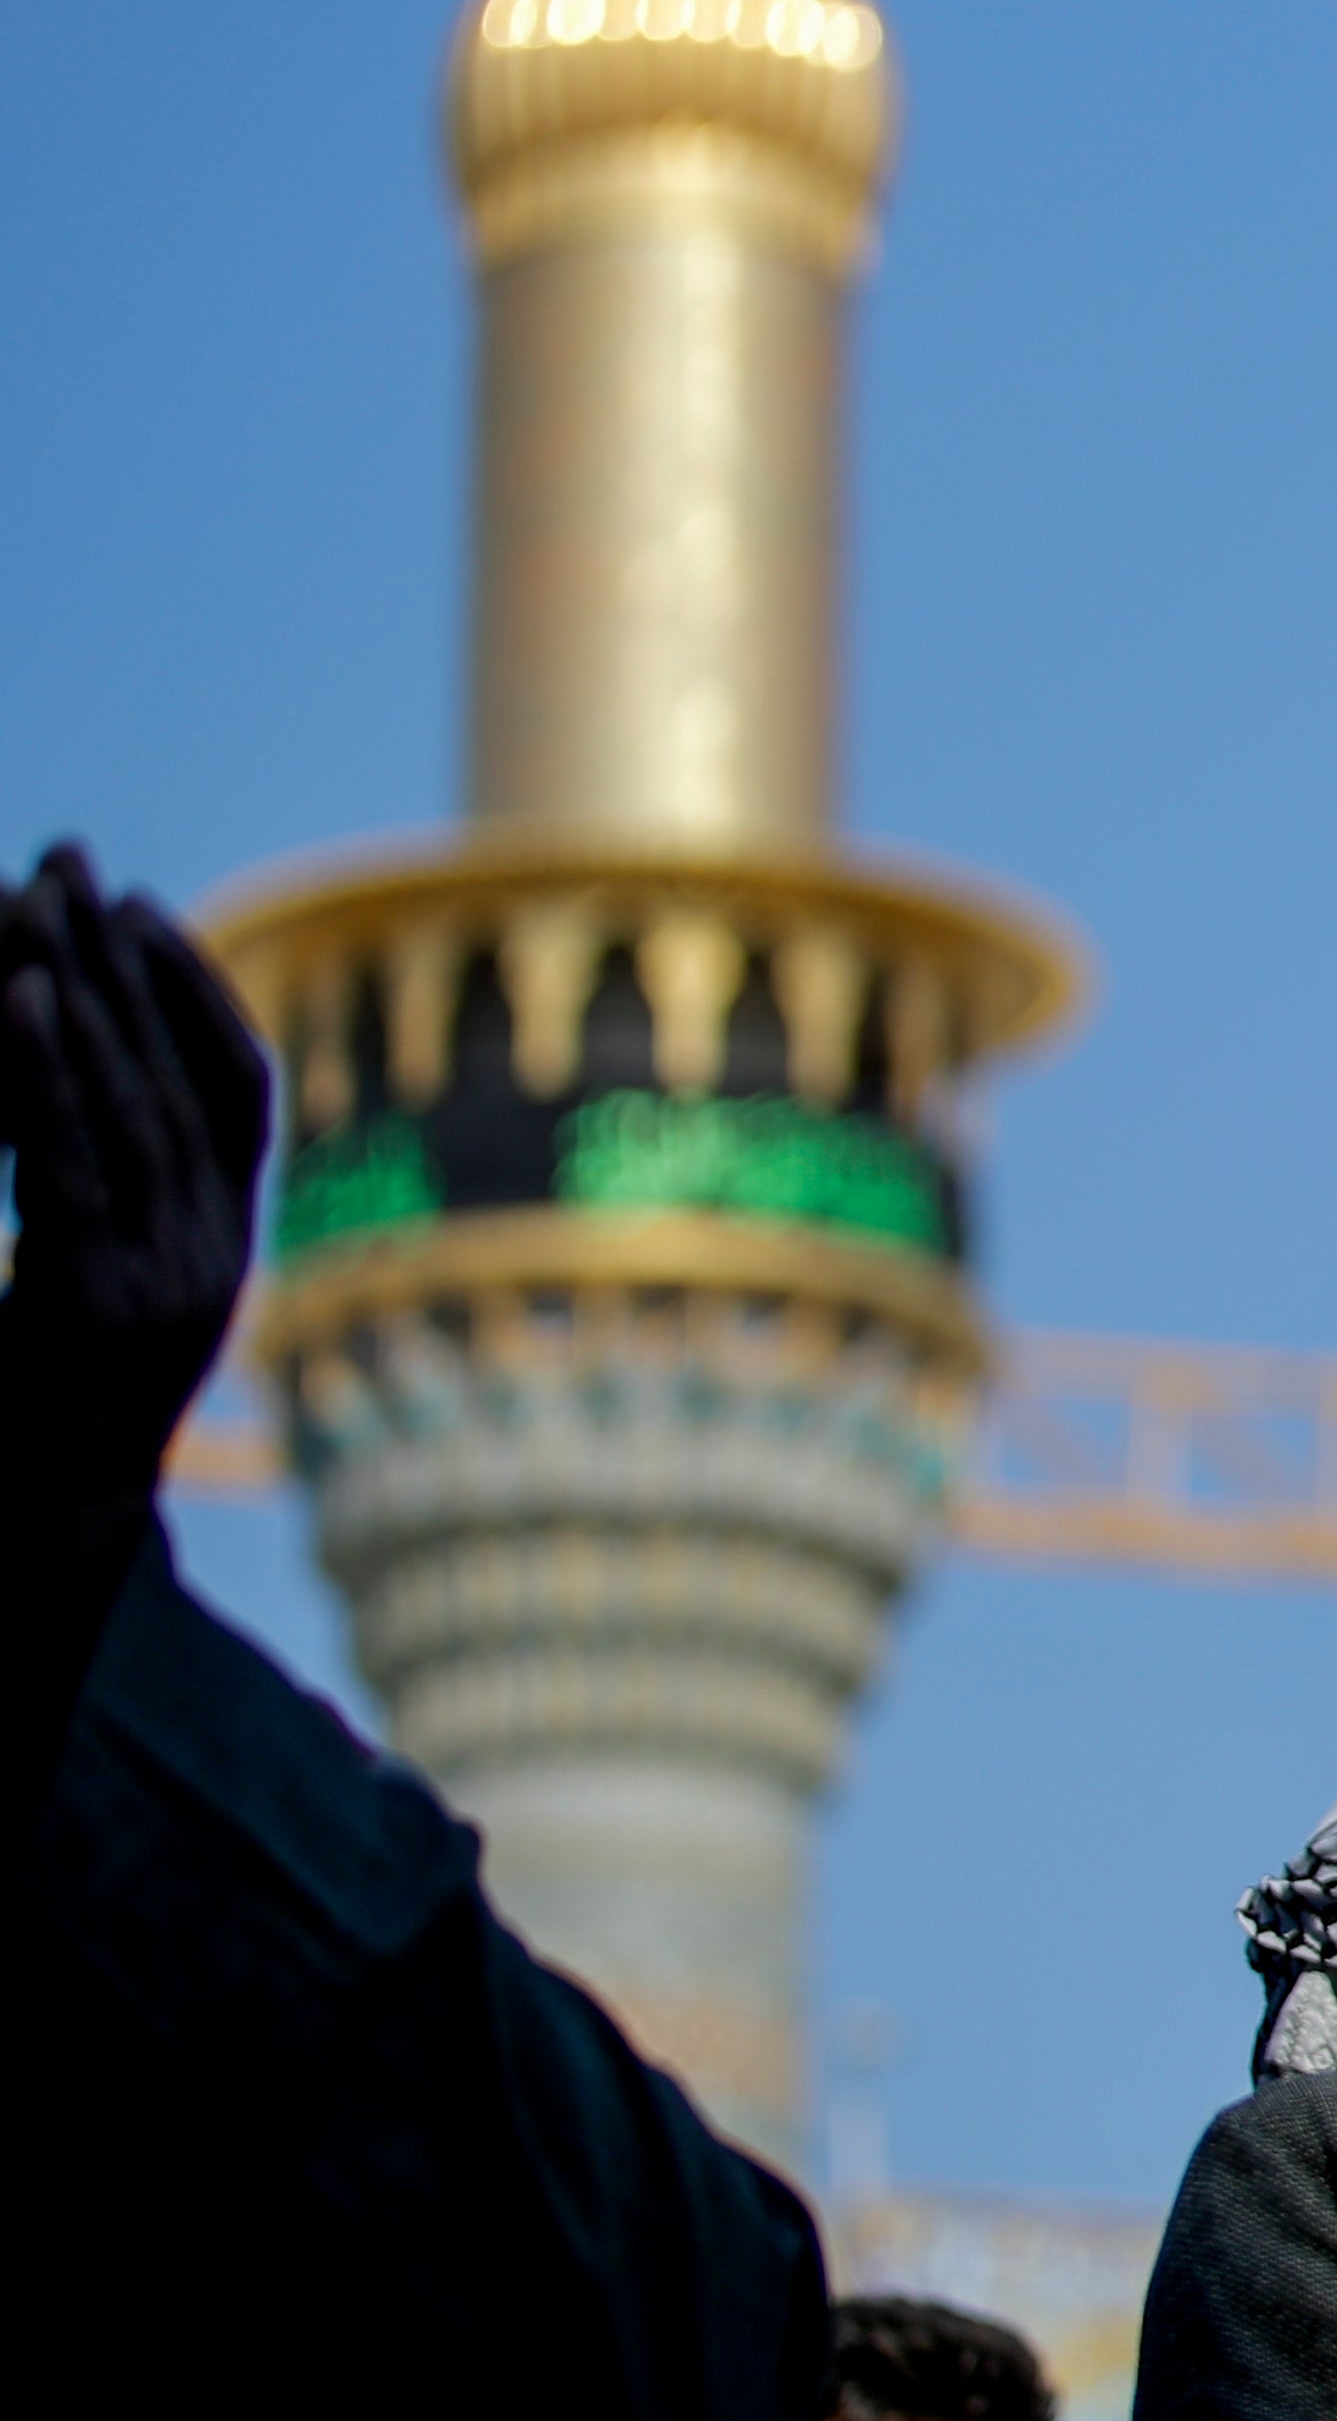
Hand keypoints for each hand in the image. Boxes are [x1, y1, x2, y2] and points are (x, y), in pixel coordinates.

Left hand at [0, 844, 274, 1540]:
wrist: (29, 1560)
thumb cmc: (28, 1437)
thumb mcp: (69, 1309)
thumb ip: (87, 1224)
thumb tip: (73, 1116)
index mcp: (218, 1259)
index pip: (232, 1098)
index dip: (192, 995)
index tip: (137, 910)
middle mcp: (209, 1266)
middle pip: (176, 1082)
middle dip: (120, 964)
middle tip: (69, 861)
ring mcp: (159, 1289)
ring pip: (127, 1108)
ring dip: (77, 994)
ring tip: (35, 901)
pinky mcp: (88, 1307)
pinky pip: (65, 1163)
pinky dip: (40, 1070)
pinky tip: (14, 997)